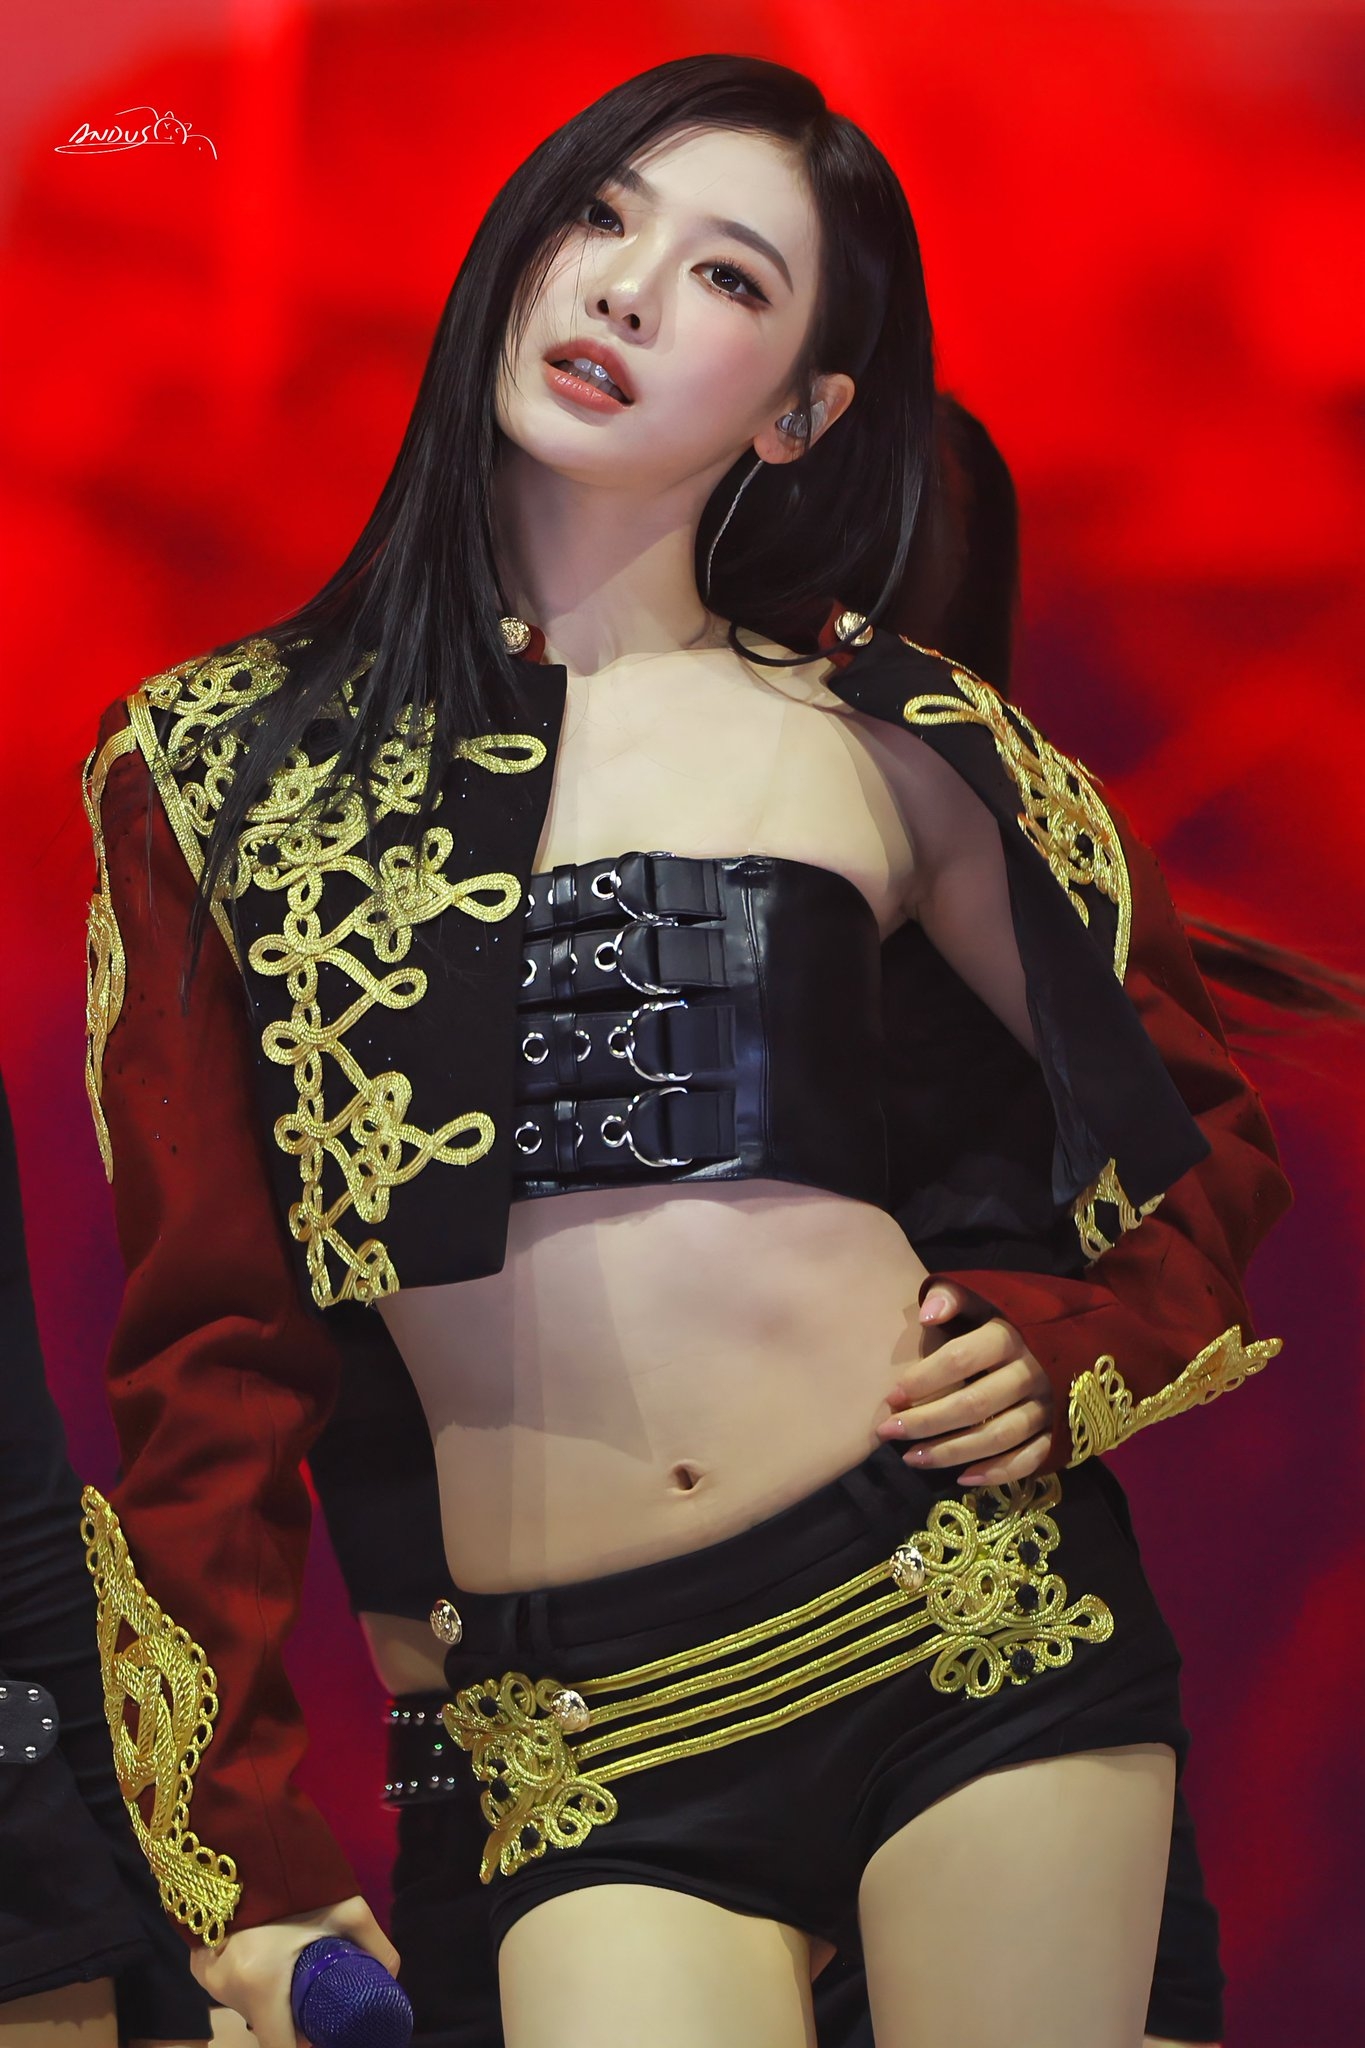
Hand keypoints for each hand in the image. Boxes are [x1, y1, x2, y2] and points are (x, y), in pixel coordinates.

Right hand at [188, 1895, 397, 2047]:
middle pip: (265, 2029)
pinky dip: (249, 1990)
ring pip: (248, 2011)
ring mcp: (207, 1979)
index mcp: (260, 1985)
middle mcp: (227, 1989)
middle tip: (314, 2001)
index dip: (306, 2046)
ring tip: (293, 1980)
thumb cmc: (300, 1884)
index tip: (323, 2033)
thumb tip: (391, 1979)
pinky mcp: (197, 1967)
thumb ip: (378, 1947)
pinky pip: (229, 1992)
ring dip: (271, 2006)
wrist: (255, 1844)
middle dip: (291, 2023)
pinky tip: (267, 1968)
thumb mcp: (348, 1911)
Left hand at [876, 1281, 1054, 1485]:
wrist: (1083, 1334)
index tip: (892, 1395)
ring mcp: (1050, 1405)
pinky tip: (963, 1478)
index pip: (961, 1359)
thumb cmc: (1015, 1317)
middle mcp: (1033, 1372)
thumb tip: (926, 1316)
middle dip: (926, 1421)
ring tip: (911, 1457)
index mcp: (1012, 1335)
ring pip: (998, 1436)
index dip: (924, 1379)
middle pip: (974, 1404)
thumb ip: (953, 1295)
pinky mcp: (1062, 1431)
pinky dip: (998, 1473)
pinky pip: (1030, 1458)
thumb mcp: (987, 1295)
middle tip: (888, 1432)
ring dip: (952, 1452)